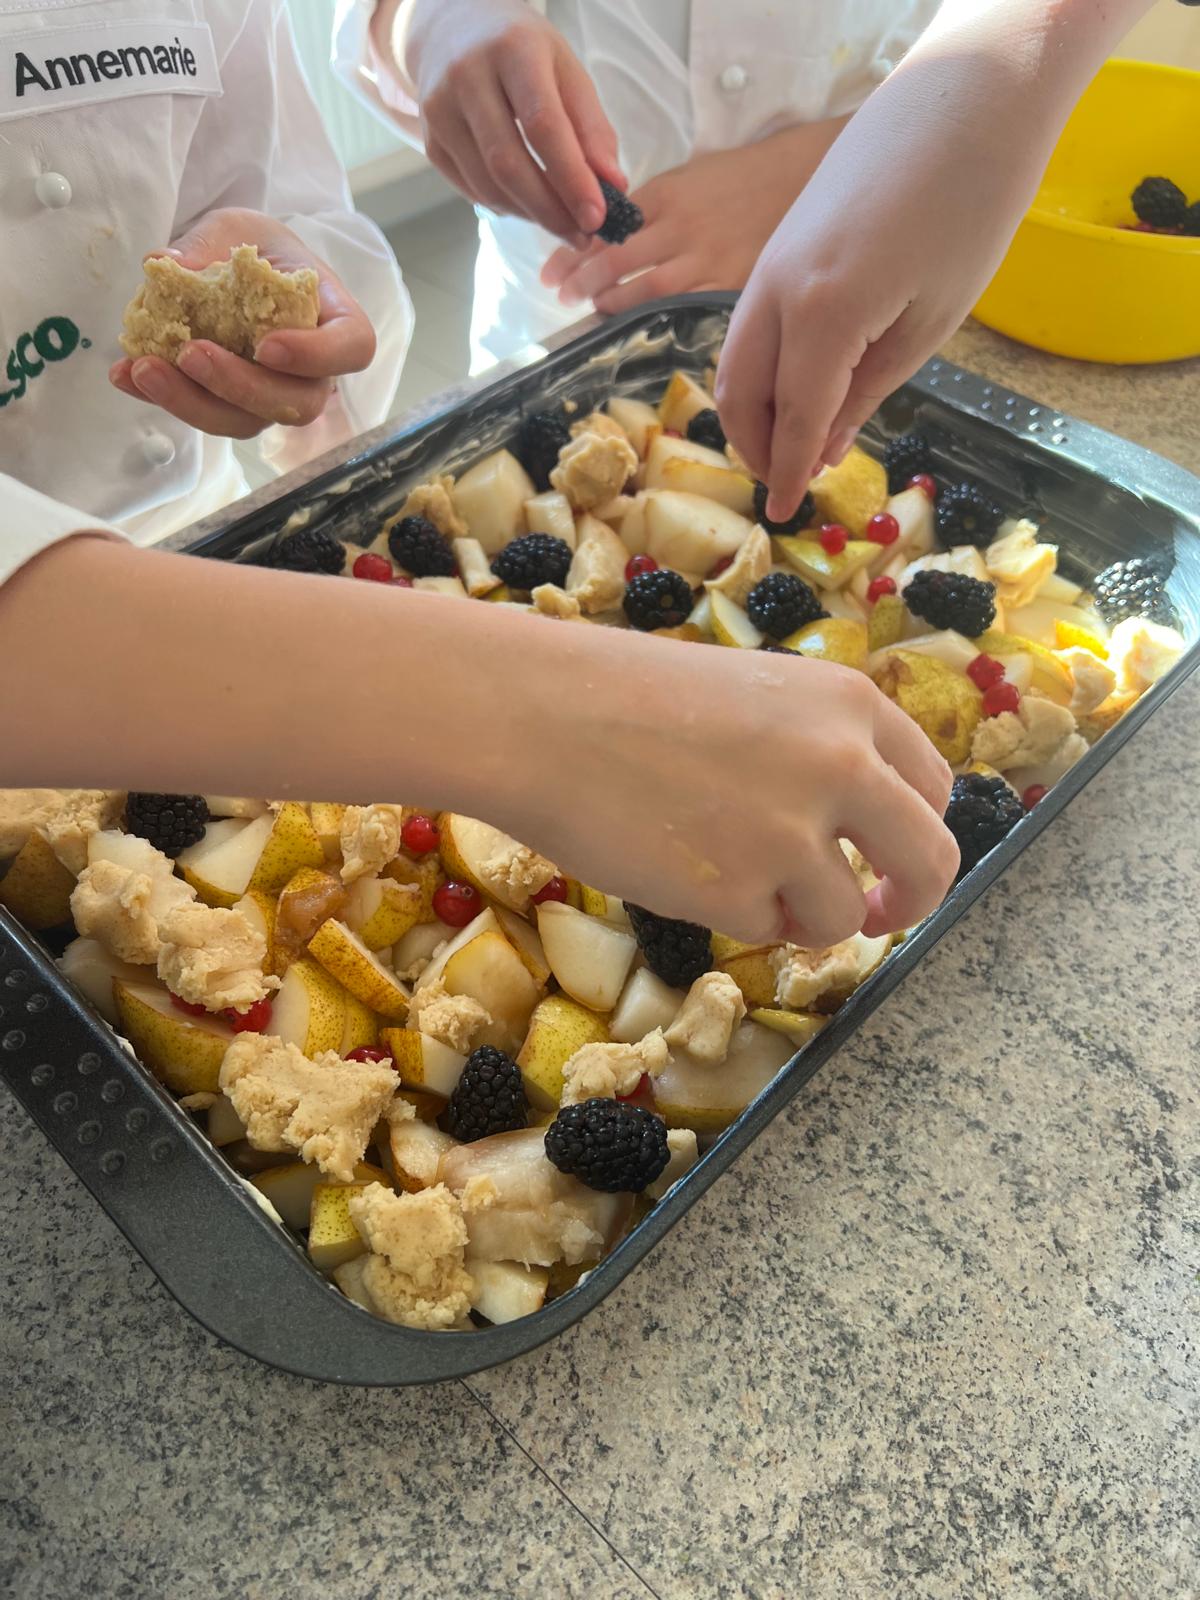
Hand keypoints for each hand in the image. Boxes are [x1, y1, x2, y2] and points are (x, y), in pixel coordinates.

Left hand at [109, 209, 375, 440]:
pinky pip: (202, 414)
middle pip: (296, 403)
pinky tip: (124, 375)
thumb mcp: (237, 229)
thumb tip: (167, 265)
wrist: (234, 268)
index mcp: (334, 318)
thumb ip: (211, 245)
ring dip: (191, 402)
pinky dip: (161, 398)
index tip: (267, 345)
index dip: (317, 357)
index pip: (351, 348)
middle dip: (239, 386)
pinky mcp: (229, 406)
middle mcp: (312, 371)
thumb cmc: (254, 247)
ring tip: (143, 369)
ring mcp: (271, 395)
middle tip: (190, 353)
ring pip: (246, 422)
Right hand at [406, 0, 622, 240]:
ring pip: (488, 185)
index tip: (598, 217)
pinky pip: (471, 190)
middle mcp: (468, 76)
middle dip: (551, 211)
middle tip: (583, 236)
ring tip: (562, 224)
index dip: (571, 178)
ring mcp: (440, 110)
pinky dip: (506, 208)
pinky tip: (529, 207)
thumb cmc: (522, 51)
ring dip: (530, 215)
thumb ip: (591, 127)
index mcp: (513, 50)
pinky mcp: (430, 140)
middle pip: (509, 164)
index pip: (543, 124)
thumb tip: (613, 186)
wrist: (453, 27)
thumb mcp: (566, 69)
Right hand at [507, 638, 957, 946]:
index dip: (915, 830)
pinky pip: (766, 930)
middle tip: (883, 917)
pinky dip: (731, 916)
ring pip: (845, 916)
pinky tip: (681, 868)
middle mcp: (842, 765)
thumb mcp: (753, 694)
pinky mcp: (743, 891)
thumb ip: (814, 747)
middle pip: (928, 859)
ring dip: (801, 916)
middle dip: (913, 901)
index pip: (929, 785)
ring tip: (728, 875)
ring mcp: (796, 833)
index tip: (892, 859)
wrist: (540, 719)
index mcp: (849, 704)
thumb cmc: (624, 696)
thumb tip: (851, 822)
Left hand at [540, 121, 846, 315]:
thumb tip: (601, 236)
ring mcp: (707, 258)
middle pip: (620, 259)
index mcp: (666, 194)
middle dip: (585, 280)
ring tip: (595, 310)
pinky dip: (660, 318)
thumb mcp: (687, 177)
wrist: (796, 179)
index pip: (608, 226)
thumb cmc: (736, 178)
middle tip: (563, 296)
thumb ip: (648, 207)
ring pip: (650, 289)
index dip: (575, 252)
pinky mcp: (731, 282)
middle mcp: (682, 227)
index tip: (550, 273)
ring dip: (616, 303)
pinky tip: (642, 326)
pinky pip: (688, 306)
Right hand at [716, 0, 1130, 521]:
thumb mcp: (931, 320)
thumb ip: (867, 392)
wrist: (966, 94)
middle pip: (738, 392)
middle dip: (755, 447)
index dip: (787, 472)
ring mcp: (769, 263)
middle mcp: (776, 291)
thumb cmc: (969, 207)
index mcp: (822, 316)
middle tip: (786, 481)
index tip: (783, 516)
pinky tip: (794, 383)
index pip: (791, 418)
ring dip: (750, 409)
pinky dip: (758, 367)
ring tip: (788, 441)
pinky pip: (749, 324)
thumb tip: (823, 450)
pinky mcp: (778, 244)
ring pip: (733, 358)